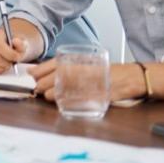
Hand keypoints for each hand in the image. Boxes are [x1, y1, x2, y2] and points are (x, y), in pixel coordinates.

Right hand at [0, 27, 29, 74]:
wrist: (4, 46)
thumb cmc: (11, 45)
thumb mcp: (19, 43)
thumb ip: (20, 43)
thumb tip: (16, 41)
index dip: (9, 54)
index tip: (17, 58)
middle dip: (6, 64)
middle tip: (10, 63)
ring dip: (0, 69)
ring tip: (4, 65)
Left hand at [31, 61, 146, 102]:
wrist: (132, 77)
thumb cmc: (110, 72)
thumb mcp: (90, 66)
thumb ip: (73, 69)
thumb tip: (52, 75)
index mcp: (80, 60)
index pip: (54, 63)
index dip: (40, 69)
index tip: (30, 73)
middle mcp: (83, 68)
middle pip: (55, 75)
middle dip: (43, 82)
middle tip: (36, 87)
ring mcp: (89, 80)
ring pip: (62, 86)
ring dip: (52, 92)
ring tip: (45, 95)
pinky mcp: (96, 92)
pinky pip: (77, 97)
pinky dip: (68, 100)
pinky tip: (62, 101)